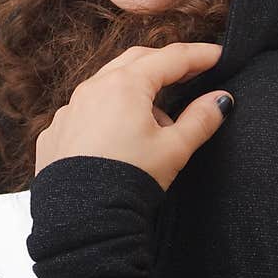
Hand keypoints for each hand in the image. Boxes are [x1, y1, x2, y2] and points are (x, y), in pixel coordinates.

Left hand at [35, 42, 233, 191]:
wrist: (81, 221)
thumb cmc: (127, 181)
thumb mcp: (174, 149)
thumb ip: (201, 119)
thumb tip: (221, 100)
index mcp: (125, 85)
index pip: (171, 58)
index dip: (199, 55)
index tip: (218, 55)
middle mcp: (93, 88)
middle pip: (137, 60)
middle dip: (166, 63)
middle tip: (192, 71)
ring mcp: (70, 109)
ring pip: (108, 83)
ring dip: (136, 89)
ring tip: (158, 116)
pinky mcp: (56, 132)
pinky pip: (86, 110)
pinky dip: (107, 112)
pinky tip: (120, 135)